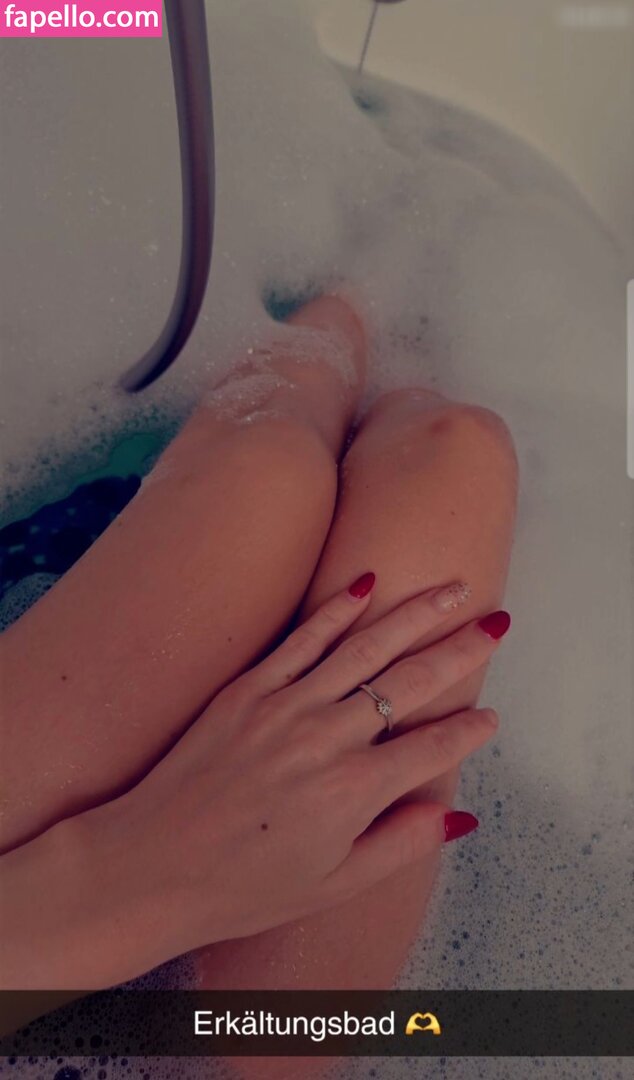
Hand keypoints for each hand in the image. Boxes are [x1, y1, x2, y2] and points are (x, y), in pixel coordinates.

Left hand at [92, 574, 503, 968]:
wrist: (150, 865)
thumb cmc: (242, 887)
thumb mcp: (334, 884)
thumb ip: (401, 844)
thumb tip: (459, 816)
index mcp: (355, 792)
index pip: (434, 747)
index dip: (470, 730)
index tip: (492, 715)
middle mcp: (327, 738)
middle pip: (411, 683)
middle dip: (462, 650)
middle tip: (496, 624)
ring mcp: (285, 706)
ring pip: (365, 647)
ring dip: (414, 614)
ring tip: (453, 589)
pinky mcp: (247, 689)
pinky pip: (301, 640)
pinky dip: (336, 610)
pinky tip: (366, 583)